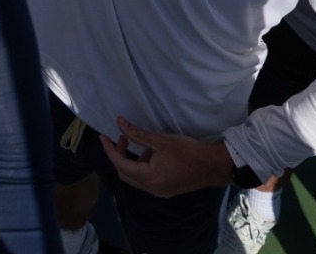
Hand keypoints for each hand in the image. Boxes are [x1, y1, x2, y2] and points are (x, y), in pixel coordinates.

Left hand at [98, 118, 236, 197]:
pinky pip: (147, 180)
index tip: (102, 137)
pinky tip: (153, 154)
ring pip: (136, 177)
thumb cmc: (187, 152)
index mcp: (148, 178)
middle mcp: (151, 189)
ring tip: (142, 143)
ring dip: (133, 161)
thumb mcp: (160, 141)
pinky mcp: (166, 190)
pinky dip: (143, 167)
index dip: (110, 150)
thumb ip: (137, 134)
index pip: (120, 164)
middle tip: (122, 138)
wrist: (213, 166)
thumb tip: (119, 123)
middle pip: (125, 174)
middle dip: (120, 155)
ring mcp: (159, 192)